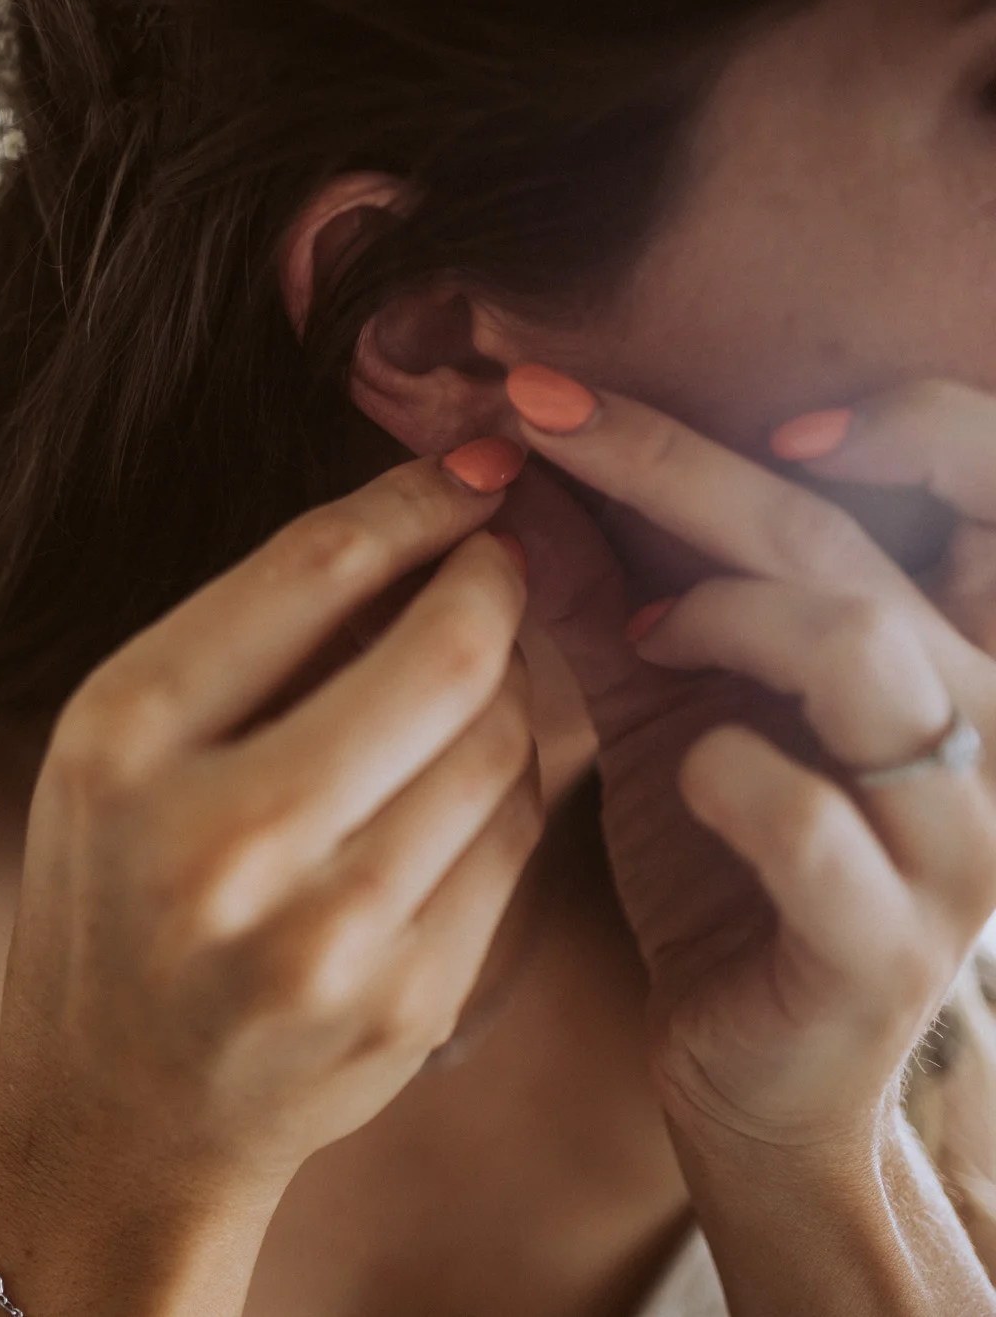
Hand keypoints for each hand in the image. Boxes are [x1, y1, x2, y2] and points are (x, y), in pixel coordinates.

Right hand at [0, 453, 541, 1198]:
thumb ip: (244, 644)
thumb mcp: (116, 753)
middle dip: (494, 585)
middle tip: (498, 560)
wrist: (120, 1115)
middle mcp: (218, 841)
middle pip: (441, 656)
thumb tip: (419, 532)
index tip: (468, 471)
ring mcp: (323, 937)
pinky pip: (514, 843)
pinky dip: (507, 788)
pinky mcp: (406, 1005)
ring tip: (468, 677)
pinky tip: (460, 781)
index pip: (306, 573)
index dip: (413, 503)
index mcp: (122, 746)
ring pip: (500, 746)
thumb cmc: (111, 900)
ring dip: (507, 688)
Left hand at [500, 368, 995, 1152]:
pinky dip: (726, 771)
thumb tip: (519, 468)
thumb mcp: (667, 707)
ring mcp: (952, 833)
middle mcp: (983, 724)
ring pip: (863, 648)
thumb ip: (611, 594)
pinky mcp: (889, 935)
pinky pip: (814, 814)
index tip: (746, 400)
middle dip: (682, 465)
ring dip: (723, 615)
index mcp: (944, 653)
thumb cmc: (725, 865)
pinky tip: (684, 774)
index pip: (977, 482)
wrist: (750, 1069)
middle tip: (543, 418)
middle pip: (850, 544)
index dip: (895, 419)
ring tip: (643, 638)